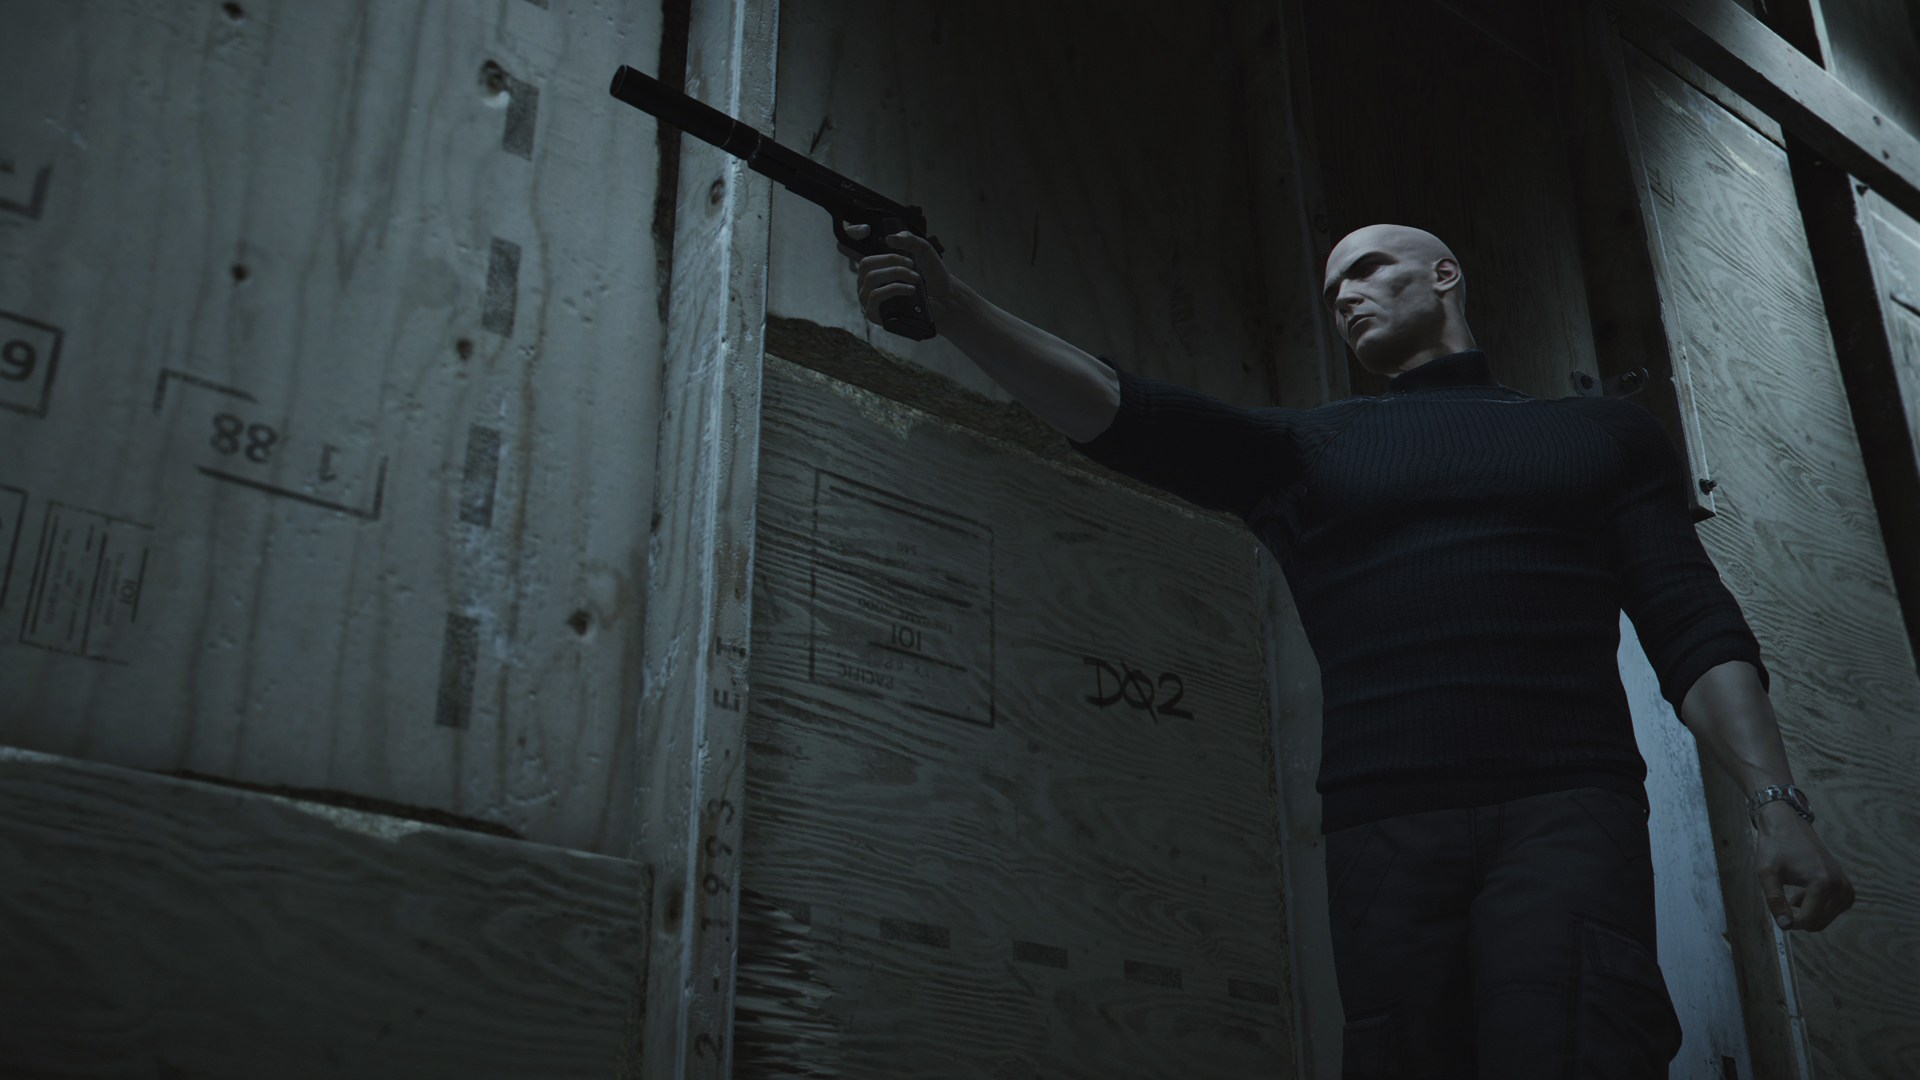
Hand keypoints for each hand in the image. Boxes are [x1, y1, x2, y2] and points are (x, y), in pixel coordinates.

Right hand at [837, 222, 957, 327]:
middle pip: (865, 263)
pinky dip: (895, 289)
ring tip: (915, 278)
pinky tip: (910, 289)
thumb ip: (908, 239)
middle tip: (911, 264)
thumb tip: (889, 239)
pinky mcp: (873, 313)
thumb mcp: (923, 250)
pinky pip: (876, 295)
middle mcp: (868, 280)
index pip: (851, 247)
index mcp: (875, 264)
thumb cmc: (932, 276)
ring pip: (871, 278)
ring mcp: (868, 298)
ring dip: (897, 274)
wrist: (944, 300)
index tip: (865, 229)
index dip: (852, 234)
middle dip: (890, 259)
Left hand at [1754, 810, 1854, 930]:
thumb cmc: (1774, 847)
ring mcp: (1846, 887)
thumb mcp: (1767, 873)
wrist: (1787, 825)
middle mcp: (1840, 886)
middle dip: (1798, 918)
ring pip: (1825, 919)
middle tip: (1783, 901)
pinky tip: (1804, 894)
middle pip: (1819, 923)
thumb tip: (1785, 926)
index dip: (1789, 921)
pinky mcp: (1847, 887)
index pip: (1808, 920)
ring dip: (1807, 913)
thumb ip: (1775, 900)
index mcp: (1823, 883)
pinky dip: (1818, 908)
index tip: (1778, 909)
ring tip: (1793, 894)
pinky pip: (1833, 911)